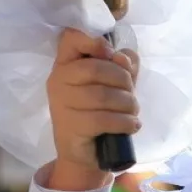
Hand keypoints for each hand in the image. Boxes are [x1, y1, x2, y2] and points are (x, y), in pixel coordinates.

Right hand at [46, 28, 140, 185]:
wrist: (86, 154)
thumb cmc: (101, 112)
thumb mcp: (115, 85)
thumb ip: (122, 65)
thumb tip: (124, 57)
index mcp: (66, 63)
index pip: (71, 38)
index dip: (93, 41)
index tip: (110, 53)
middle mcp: (59, 80)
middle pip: (96, 68)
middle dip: (123, 81)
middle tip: (131, 96)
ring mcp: (61, 104)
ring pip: (102, 95)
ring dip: (128, 104)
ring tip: (133, 113)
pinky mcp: (70, 126)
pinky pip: (103, 119)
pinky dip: (125, 122)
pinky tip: (132, 125)